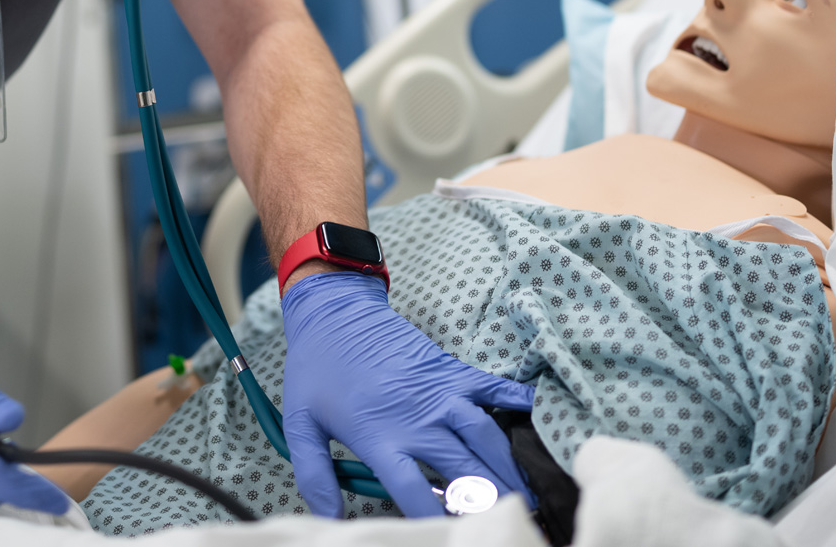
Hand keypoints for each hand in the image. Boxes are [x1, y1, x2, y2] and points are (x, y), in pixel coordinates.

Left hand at [280, 272, 535, 517]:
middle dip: (488, 501)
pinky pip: (490, 387)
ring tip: (525, 494)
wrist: (335, 312)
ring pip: (485, 435)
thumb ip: (314, 477)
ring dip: (507, 466)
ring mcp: (439, 391)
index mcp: (381, 438)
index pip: (415, 493)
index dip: (434, 520)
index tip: (451, 535)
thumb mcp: (301, 425)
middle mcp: (417, 419)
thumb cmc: (317, 369)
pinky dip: (515, 400)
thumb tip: (330, 519)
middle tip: (508, 521)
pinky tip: (534, 415)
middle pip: (463, 471)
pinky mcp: (449, 369)